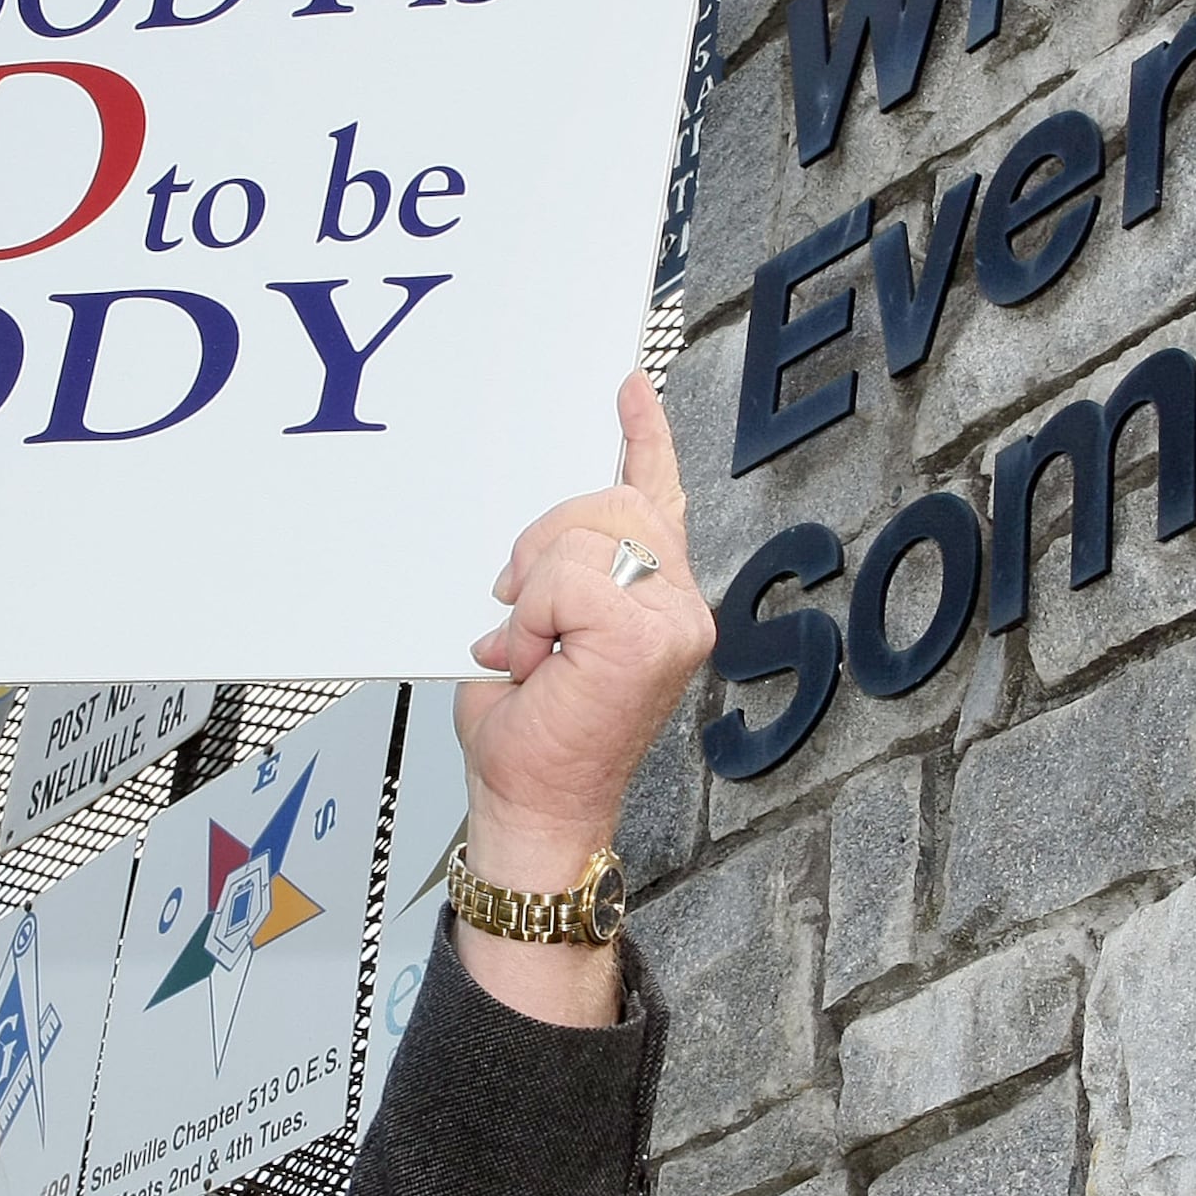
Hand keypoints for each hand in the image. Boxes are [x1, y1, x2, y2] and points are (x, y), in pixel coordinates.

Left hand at [450, 377, 713, 1022]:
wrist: (535, 808)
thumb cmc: (533, 739)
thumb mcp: (538, 636)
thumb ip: (559, 580)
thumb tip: (535, 551)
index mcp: (658, 598)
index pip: (654, 497)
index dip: (641, 438)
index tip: (627, 388)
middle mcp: (680, 604)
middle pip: (607, 501)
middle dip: (542, 546)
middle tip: (516, 613)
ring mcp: (674, 620)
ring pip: (585, 536)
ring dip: (534, 592)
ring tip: (531, 652)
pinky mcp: (650, 637)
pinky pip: (569, 579)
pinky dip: (534, 617)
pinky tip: (536, 660)